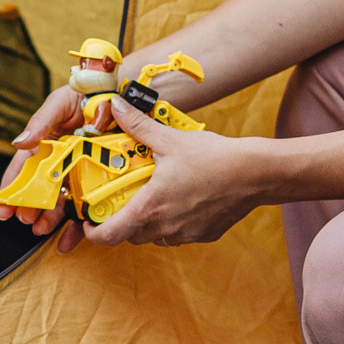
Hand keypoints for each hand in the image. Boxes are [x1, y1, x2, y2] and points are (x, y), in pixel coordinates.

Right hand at [0, 84, 116, 255]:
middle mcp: (60, 160)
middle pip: (40, 189)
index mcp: (46, 144)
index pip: (24, 169)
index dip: (12, 188)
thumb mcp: (60, 103)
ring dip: (49, 217)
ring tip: (41, 229)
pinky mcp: (99, 180)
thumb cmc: (87, 94)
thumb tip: (19, 142)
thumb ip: (41, 122)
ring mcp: (79, 172)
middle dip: (29, 207)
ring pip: (60, 200)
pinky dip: (77, 223)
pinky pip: (87, 204)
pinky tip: (69, 236)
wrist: (124, 95)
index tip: (3, 208)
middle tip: (25, 220)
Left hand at [81, 101, 262, 247]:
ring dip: (149, 221)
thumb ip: (138, 125)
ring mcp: (186, 234)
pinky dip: (174, 221)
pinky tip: (183, 199)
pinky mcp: (205, 235)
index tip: (87, 222)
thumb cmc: (214, 158)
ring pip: (155, 236)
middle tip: (123, 199)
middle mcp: (165, 227)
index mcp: (150, 207)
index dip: (93, 233)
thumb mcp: (170, 138)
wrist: (255, 173)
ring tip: (155, 196)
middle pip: (131, 235)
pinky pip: (180, 234)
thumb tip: (115, 107)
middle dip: (123, 220)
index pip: (109, 235)